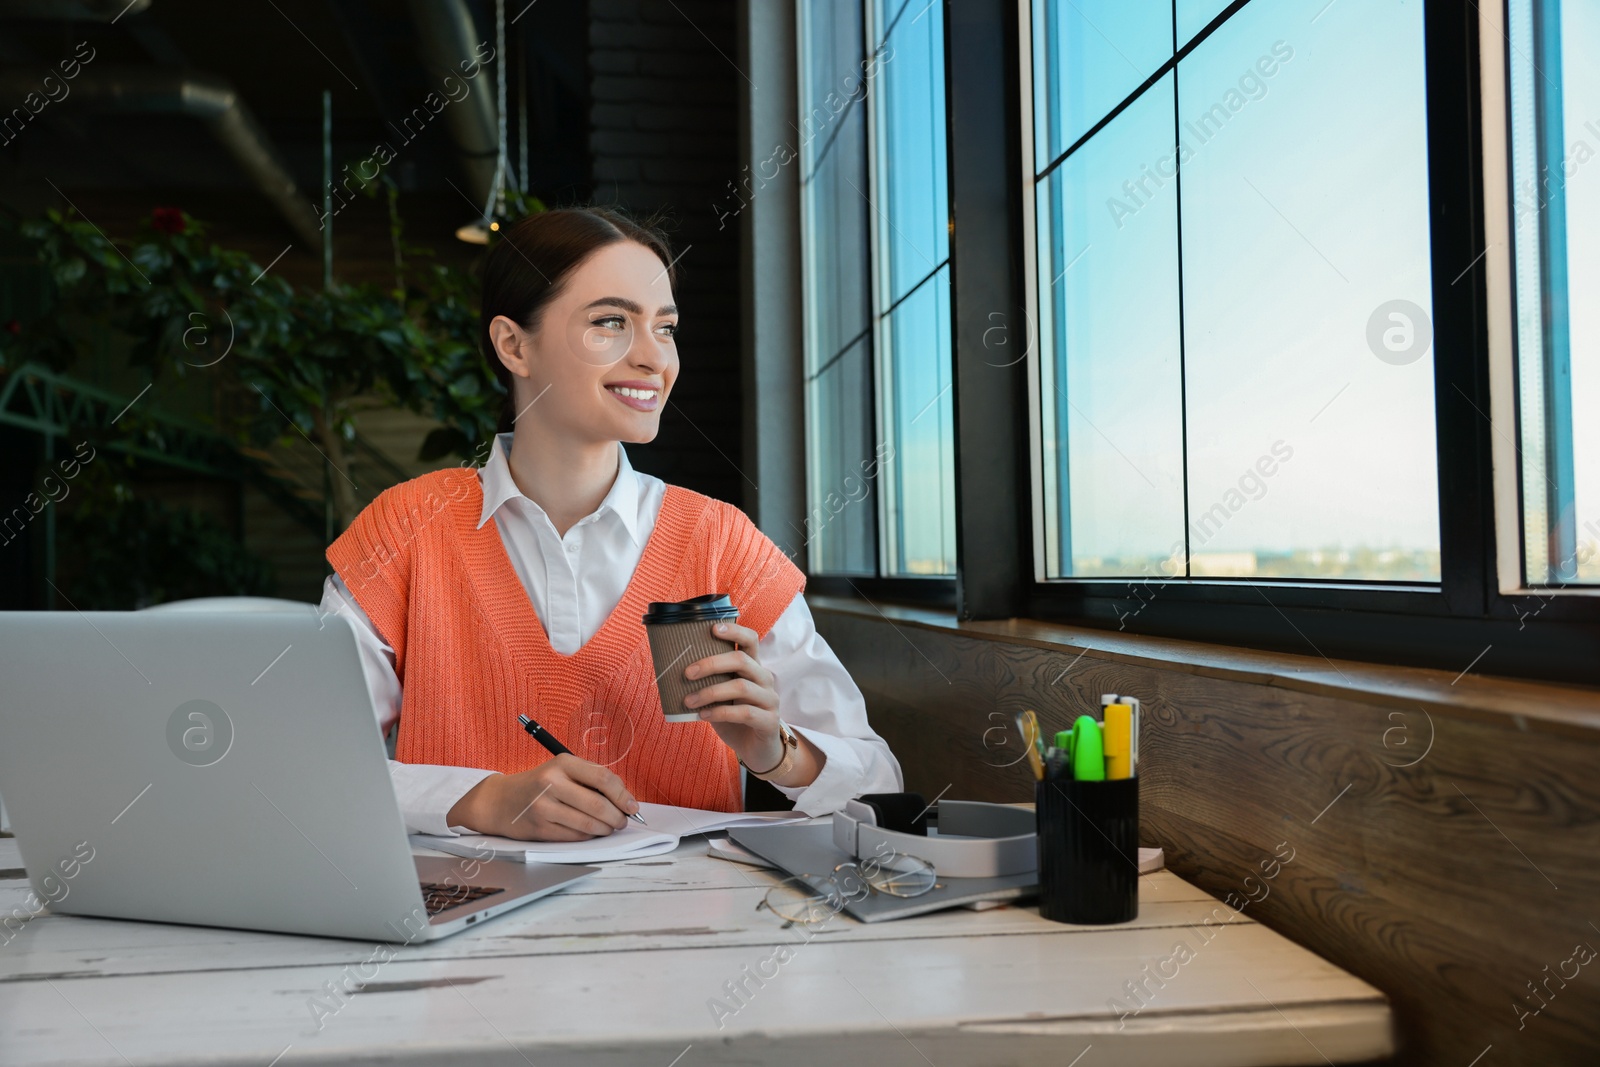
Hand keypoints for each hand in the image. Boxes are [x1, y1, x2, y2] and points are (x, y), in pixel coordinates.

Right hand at [447, 753, 640, 840]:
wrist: (501, 801)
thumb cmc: (540, 785)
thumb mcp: (562, 770)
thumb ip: (591, 780)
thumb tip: (625, 800)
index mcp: (562, 764)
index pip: (603, 778)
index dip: (623, 795)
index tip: (632, 806)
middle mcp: (551, 783)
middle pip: (598, 804)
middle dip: (618, 816)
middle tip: (623, 820)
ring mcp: (544, 807)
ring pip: (588, 824)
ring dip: (606, 829)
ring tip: (610, 827)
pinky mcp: (540, 828)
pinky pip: (575, 836)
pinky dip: (589, 836)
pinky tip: (591, 831)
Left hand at [683, 621, 820, 785]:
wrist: (757, 750)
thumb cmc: (735, 718)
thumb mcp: (721, 696)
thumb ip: (709, 682)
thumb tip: (672, 671)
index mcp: (753, 668)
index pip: (750, 640)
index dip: (734, 630)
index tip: (712, 628)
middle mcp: (764, 679)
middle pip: (741, 660)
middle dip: (711, 663)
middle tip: (686, 673)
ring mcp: (770, 700)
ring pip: (741, 687)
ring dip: (710, 692)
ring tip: (688, 701)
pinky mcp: (769, 721)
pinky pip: (744, 713)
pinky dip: (720, 712)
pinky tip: (703, 715)